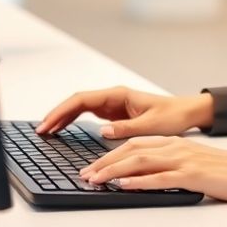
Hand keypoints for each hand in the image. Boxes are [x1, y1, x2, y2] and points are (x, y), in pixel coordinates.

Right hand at [37, 86, 213, 138]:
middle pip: (76, 102)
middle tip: (41, 131)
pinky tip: (63, 129)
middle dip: (57, 115)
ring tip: (46, 131)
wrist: (186, 113)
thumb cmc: (171, 116)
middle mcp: (112, 97)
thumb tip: (102, 130)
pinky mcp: (114, 114)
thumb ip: (126, 128)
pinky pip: (87, 115)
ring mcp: (112, 105)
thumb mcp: (150, 126)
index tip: (48, 123)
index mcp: (118, 95)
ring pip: (80, 108)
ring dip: (62, 118)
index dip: (62, 111)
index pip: (82, 100)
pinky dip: (73, 121)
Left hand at [80, 136, 226, 201]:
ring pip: (141, 161)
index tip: (93, 166)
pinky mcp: (192, 175)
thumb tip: (140, 178)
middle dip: (104, 162)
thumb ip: (167, 167)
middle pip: (132, 149)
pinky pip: (161, 177)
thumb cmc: (224, 171)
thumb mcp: (191, 163)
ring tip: (97, 180)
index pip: (134, 144)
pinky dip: (139, 180)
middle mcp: (175, 147)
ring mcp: (184, 159)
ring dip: (114, 170)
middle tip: (85, 174)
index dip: (110, 153)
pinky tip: (125, 184)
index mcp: (174, 142)